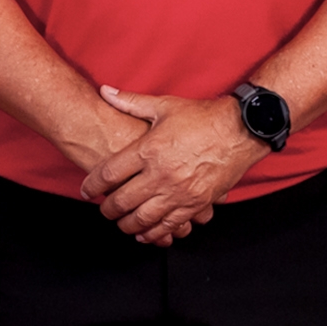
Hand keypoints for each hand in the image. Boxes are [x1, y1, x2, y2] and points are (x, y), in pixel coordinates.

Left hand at [80, 86, 266, 244]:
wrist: (240, 131)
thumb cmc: (201, 118)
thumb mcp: (163, 106)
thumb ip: (130, 102)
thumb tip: (105, 91)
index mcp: (148, 150)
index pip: (110, 173)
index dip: (93, 185)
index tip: (86, 190)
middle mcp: (161, 175)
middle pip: (123, 200)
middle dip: (108, 209)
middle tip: (102, 210)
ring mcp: (179, 192)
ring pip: (145, 218)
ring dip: (128, 224)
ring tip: (120, 224)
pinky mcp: (197, 203)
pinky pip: (172, 224)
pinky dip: (156, 232)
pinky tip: (146, 234)